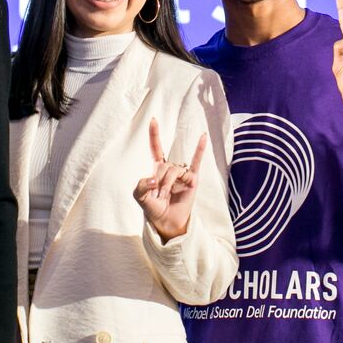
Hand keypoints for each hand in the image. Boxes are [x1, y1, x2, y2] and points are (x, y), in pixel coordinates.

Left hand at [132, 118, 207, 242]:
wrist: (167, 222)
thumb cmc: (153, 208)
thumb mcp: (139, 197)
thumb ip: (140, 186)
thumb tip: (153, 179)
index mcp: (157, 169)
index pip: (156, 148)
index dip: (154, 134)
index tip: (153, 120)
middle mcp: (170, 168)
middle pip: (164, 166)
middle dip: (160, 182)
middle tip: (158, 196)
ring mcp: (182, 174)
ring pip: (174, 170)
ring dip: (168, 184)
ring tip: (166, 196)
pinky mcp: (192, 180)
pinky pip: (196, 162)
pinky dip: (200, 149)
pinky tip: (203, 136)